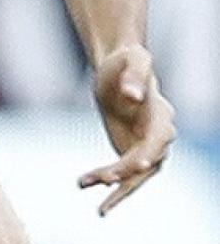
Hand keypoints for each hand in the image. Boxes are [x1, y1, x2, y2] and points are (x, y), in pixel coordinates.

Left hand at [79, 44, 176, 215]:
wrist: (118, 71)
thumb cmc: (126, 61)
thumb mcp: (131, 60)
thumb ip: (134, 75)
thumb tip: (133, 95)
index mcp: (161, 114)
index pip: (159, 139)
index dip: (150, 152)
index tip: (141, 165)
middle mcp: (159, 135)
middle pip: (148, 162)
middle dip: (127, 172)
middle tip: (104, 178)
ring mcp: (146, 146)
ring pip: (134, 174)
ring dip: (112, 183)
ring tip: (82, 183)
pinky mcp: (131, 152)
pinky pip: (122, 172)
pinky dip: (105, 180)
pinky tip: (83, 183)